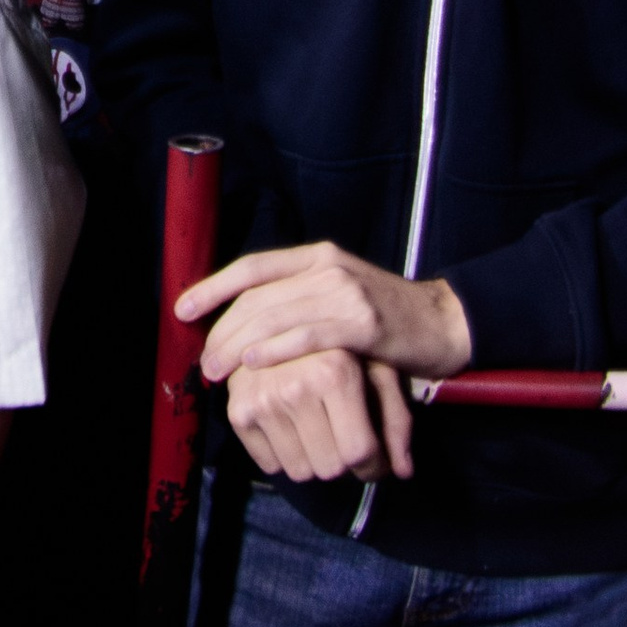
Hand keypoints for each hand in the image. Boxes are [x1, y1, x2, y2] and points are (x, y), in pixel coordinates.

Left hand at [178, 240, 470, 390]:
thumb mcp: (338, 296)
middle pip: (258, 296)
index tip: (182, 308)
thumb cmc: (385, 319)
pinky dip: (277, 349)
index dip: (213, 286)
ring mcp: (347, 292)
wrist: (444, 324)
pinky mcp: (365, 323)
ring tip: (217, 369)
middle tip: (203, 359)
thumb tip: (246, 323)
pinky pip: (310, 335)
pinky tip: (255, 363)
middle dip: (222, 328)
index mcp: (317, 257)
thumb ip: (299, 300)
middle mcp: (328, 267)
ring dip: (239, 345)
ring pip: (277, 316)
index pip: (253, 267)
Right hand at [218, 346, 416, 482]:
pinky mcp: (237, 410)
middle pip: (330, 467)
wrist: (281, 319)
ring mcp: (262, 399)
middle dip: (344, 463)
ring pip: (300, 471)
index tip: (376, 462)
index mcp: (335, 372)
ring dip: (314, 461)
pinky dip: (284, 457)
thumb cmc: (344, 348)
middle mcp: (295, 385)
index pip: (359, 451)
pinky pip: (269, 465)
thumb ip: (397, 421)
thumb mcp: (379, 373)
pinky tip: (292, 430)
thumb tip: (405, 473)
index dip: (374, 467)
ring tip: (319, 433)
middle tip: (344, 440)